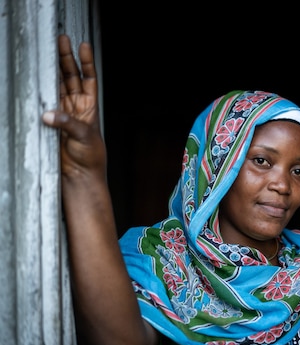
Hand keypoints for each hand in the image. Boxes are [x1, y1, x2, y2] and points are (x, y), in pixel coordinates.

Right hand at [42, 35, 106, 181]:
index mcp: (90, 108)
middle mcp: (75, 107)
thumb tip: (48, 114)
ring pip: (56, 85)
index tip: (84, 45)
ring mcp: (61, 113)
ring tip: (48, 50)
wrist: (80, 176)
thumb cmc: (90, 158)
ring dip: (53, 69)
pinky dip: (39, 89)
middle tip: (61, 40)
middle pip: (70, 77)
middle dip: (65, 58)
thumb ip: (67, 124)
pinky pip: (44, 101)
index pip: (89, 79)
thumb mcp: (84, 137)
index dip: (86, 62)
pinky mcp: (49, 121)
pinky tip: (36, 76)